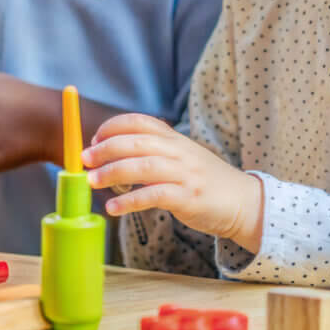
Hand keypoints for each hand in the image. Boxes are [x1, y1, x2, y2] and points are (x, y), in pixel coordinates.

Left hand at [83, 113, 263, 250]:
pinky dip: (130, 201)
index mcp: (174, 139)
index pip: (139, 122)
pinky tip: (113, 207)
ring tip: (92, 182)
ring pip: (143, 167)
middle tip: (84, 160)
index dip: (111, 127)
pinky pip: (154, 196)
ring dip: (112, 173)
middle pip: (136, 143)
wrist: (245, 203)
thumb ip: (152, 151)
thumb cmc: (203, 181)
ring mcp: (185, 174)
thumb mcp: (181, 157)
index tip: (93, 140)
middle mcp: (179, 152)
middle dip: (105, 149)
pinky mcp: (189, 198)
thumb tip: (107, 154)